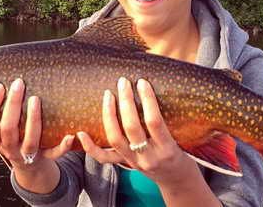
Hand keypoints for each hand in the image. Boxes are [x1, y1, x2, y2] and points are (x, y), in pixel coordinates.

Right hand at [0, 78, 73, 175]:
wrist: (28, 165)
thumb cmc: (15, 137)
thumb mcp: (1, 128)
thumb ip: (0, 111)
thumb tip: (5, 77)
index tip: (0, 86)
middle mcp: (10, 148)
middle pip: (8, 129)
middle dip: (13, 105)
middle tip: (19, 83)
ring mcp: (27, 155)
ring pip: (30, 141)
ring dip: (33, 120)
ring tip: (36, 99)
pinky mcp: (45, 158)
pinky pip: (54, 154)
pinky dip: (63, 146)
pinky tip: (70, 135)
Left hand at [77, 77, 196, 184]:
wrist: (177, 180)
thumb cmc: (181, 154)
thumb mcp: (182, 138)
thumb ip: (168, 119)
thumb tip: (154, 88)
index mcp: (167, 149)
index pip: (154, 122)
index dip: (147, 100)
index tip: (142, 82)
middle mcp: (149, 157)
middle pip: (132, 127)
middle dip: (126, 102)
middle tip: (123, 82)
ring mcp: (135, 162)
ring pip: (115, 139)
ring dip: (109, 115)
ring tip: (109, 95)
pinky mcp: (125, 164)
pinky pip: (104, 157)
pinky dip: (90, 146)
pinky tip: (81, 132)